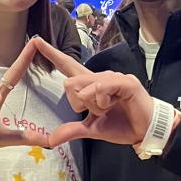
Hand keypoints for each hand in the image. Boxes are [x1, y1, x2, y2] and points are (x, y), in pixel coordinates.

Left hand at [32, 37, 157, 147]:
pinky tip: (113, 104)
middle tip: (99, 112)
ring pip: (86, 88)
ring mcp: (113, 77)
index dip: (52, 54)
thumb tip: (50, 140)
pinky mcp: (125, 81)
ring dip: (95, 105)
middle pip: (71, 83)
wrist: (144, 132)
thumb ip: (72, 130)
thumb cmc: (121, 125)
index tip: (36, 40)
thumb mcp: (92, 129)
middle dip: (80, 104)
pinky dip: (103, 100)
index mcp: (91, 85)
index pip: (68, 66)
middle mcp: (100, 77)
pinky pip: (102, 87)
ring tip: (110, 109)